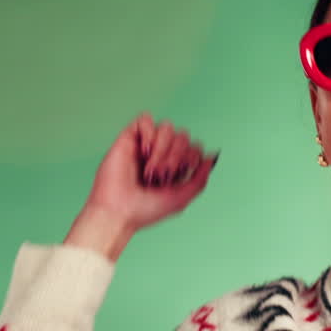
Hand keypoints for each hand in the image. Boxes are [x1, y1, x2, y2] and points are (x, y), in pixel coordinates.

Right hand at [74, 112, 217, 240]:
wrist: (119, 212)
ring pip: (167, 127)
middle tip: (162, 177)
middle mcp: (161, 154)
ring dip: (162, 149)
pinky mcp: (129, 138)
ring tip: (150, 170)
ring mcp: (145, 145)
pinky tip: (144, 152)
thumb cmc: (146, 210)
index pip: (194, 147)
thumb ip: (200, 178)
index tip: (180, 176)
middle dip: (176, 156)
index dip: (191, 157)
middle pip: (183, 136)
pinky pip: (145, 119)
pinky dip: (149, 133)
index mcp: (175, 167)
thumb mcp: (182, 198)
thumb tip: (211, 157)